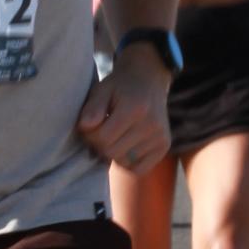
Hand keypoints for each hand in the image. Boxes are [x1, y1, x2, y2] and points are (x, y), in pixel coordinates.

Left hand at [76, 49, 171, 172]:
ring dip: (113, 153)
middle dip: (100, 145)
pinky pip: (139, 168)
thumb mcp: (102, 90)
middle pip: (112, 152)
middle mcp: (151, 125)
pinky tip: (125, 146)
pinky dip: (127, 162)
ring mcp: (160, 137)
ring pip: (123, 162)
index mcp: (134, 109)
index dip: (90, 135)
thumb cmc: (119, 87)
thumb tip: (84, 126)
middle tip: (100, 132)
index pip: (103, 139)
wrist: (148, 80)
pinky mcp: (164, 146)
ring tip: (114, 136)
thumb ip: (92, 108)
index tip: (90, 127)